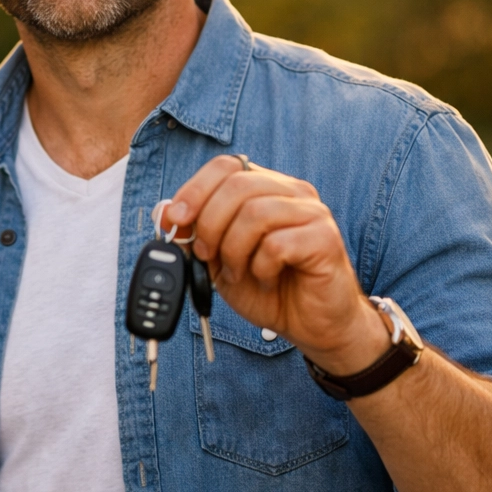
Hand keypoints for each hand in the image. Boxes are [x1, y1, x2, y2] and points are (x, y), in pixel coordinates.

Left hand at [164, 156, 387, 371]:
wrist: (311, 325)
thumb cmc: (269, 289)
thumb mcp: (218, 260)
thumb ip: (195, 234)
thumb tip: (166, 212)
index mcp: (266, 188)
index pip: (226, 166)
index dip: (195, 189)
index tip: (176, 219)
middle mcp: (292, 192)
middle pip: (238, 185)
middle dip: (209, 224)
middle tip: (206, 255)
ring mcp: (313, 213)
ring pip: (256, 213)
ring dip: (233, 250)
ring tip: (237, 272)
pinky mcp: (325, 239)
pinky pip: (278, 243)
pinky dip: (260, 266)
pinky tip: (265, 278)